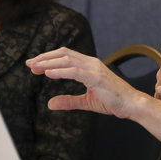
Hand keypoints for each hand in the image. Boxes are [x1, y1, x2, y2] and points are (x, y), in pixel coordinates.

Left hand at [25, 47, 139, 117]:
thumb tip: (50, 104)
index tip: (35, 66)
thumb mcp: (86, 102)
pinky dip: (60, 71)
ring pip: (67, 60)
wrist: (131, 105)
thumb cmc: (113, 101)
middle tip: (29, 64)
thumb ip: (69, 101)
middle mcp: (91, 63)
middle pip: (64, 54)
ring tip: (35, 67)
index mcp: (90, 66)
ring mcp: (94, 69)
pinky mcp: (96, 77)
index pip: (66, 56)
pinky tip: (48, 73)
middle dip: (45, 58)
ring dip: (48, 62)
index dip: (49, 59)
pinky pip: (75, 71)